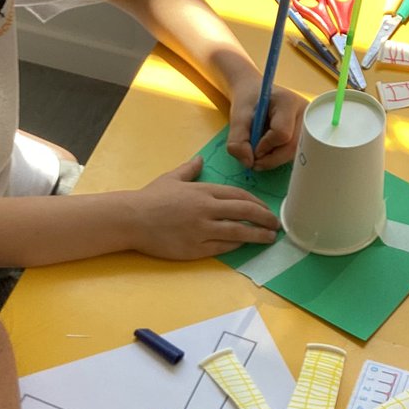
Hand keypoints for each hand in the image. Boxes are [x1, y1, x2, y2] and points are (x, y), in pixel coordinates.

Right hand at [129, 157, 280, 257]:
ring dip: (257, 235)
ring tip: (269, 238)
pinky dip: (236, 245)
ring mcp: (202, 230)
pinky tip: (245, 245)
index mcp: (204, 191)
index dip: (257, 203)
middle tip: (276, 224)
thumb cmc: (150, 198)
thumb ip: (190, 170)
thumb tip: (199, 160)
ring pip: (238, 232)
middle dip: (264, 218)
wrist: (132, 219)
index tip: (266, 209)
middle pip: (245, 212)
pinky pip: (222, 246)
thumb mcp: (172, 178)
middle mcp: (207, 209)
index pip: (239, 196)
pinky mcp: (195, 248)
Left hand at [227, 81, 306, 171]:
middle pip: (292, 147)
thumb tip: (248, 163)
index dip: (265, 146)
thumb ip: (237, 141)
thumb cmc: (248, 104)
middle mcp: (304, 113)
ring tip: (261, 151)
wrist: (255, 97)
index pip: (281, 133)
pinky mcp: (306, 135)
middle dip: (271, 159)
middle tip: (255, 159)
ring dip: (274, 159)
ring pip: (294, 154)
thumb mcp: (237, 119)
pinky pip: (295, 154)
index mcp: (288, 102)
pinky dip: (279, 158)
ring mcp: (308, 125)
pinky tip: (270, 150)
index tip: (253, 147)